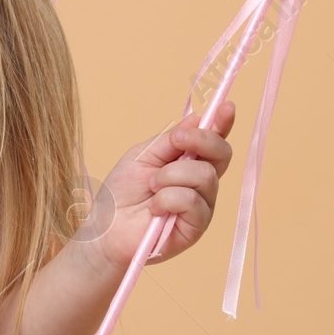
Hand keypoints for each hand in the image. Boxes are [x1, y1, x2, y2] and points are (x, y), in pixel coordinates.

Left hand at [87, 101, 236, 274]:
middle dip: (200, 140)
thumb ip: (170, 140)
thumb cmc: (122, 192)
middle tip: (175, 142)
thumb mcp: (143, 155)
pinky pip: (193, 201)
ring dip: (171, 175)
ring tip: (151, 186)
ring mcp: (203, 205)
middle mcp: (202, 182)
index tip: (227, 106)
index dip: (224, 123)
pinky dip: (168, 198)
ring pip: (205, 175)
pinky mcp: (197, 227)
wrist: (106, 228)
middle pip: (222, 153)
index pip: (215, 140)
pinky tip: (155, 208)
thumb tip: (199, 118)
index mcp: (190, 162)